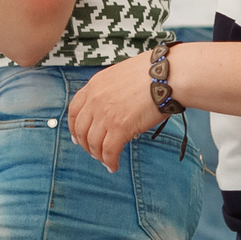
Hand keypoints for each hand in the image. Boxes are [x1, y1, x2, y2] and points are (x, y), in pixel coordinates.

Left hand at [68, 51, 164, 172]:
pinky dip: (110, 161)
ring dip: (98, 155)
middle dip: (85, 145)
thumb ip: (110, 90)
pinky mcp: (120, 128)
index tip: (77, 137)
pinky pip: (109, 151)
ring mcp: (106, 115)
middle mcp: (95, 100)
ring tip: (105, 161)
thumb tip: (113, 107)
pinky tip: (114, 166)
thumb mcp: (120, 74)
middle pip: (81, 129)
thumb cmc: (151, 73)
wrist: (166, 75)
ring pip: (93, 143)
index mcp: (94, 85)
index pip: (74, 110)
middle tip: (92, 152)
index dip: (73, 127)